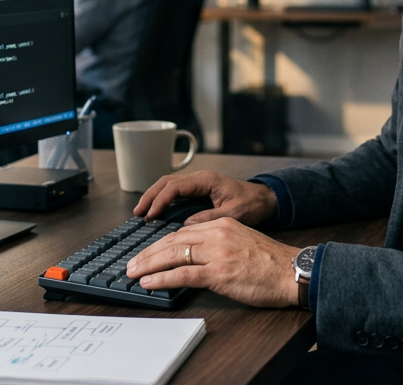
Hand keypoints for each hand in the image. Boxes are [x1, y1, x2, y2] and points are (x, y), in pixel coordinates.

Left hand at [125, 218, 300, 306]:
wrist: (293, 271)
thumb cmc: (271, 263)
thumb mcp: (242, 243)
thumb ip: (218, 245)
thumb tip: (195, 259)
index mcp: (222, 225)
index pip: (182, 231)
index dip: (161, 243)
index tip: (148, 253)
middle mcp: (217, 234)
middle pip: (172, 240)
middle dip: (148, 253)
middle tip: (131, 263)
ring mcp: (217, 253)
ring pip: (173, 254)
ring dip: (148, 265)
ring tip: (133, 273)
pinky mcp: (219, 273)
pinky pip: (182, 275)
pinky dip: (161, 279)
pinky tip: (149, 283)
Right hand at [133, 170, 277, 226]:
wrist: (264, 199)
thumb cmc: (251, 204)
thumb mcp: (233, 214)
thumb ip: (210, 217)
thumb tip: (186, 225)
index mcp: (206, 180)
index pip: (175, 187)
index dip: (160, 200)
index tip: (150, 215)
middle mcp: (199, 178)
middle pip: (166, 182)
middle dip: (150, 196)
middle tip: (137, 212)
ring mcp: (198, 182)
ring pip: (168, 184)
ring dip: (154, 196)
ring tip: (141, 212)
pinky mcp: (198, 189)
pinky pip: (175, 191)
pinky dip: (163, 199)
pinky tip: (156, 211)